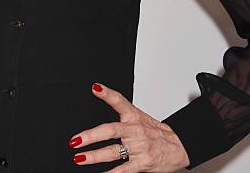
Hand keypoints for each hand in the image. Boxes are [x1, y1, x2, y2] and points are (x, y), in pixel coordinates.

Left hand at [68, 82, 189, 171]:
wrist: (179, 146)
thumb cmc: (157, 132)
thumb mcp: (140, 117)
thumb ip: (122, 114)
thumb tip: (101, 102)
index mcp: (134, 116)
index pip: (119, 101)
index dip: (107, 93)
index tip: (96, 88)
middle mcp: (135, 130)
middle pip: (110, 130)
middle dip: (91, 136)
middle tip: (75, 140)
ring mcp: (138, 147)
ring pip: (113, 152)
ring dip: (94, 156)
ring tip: (79, 158)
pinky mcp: (142, 163)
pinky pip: (124, 170)